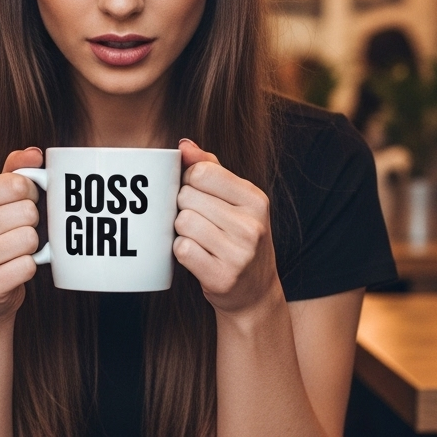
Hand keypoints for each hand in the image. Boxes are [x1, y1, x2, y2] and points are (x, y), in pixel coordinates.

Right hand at [0, 147, 42, 319]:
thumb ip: (16, 171)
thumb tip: (34, 154)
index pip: (17, 183)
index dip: (30, 193)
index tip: (22, 203)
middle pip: (27, 212)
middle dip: (32, 222)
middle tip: (18, 231)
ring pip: (30, 239)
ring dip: (32, 246)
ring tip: (15, 251)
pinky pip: (29, 266)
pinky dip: (30, 268)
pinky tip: (14, 269)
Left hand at [173, 139, 279, 314]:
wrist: (255, 292)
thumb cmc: (239, 237)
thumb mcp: (236, 200)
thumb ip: (211, 168)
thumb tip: (184, 145)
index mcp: (256, 199)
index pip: (201, 172)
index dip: (188, 181)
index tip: (197, 194)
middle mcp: (252, 225)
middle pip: (187, 196)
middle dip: (183, 207)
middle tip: (199, 221)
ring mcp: (239, 254)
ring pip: (182, 222)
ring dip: (181, 230)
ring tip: (199, 238)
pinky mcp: (222, 277)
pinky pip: (182, 250)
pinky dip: (182, 251)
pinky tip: (197, 256)